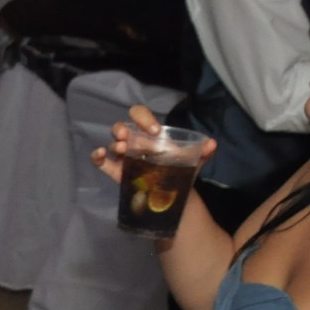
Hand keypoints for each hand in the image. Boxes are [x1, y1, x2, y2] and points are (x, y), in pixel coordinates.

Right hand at [88, 104, 214, 186]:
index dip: (144, 118)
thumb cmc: (179, 170)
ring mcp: (123, 156)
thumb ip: (202, 152)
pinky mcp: (115, 170)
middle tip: (128, 136)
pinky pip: (101, 162)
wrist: (173, 193)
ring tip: (121, 148)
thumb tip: (212, 143)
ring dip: (115, 143)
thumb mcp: (192, 161)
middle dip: (123, 129)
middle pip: (122, 127)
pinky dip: (97, 157)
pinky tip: (99, 154)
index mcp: (149, 134)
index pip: (140, 116)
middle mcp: (133, 141)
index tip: (154, 130)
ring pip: (112, 143)